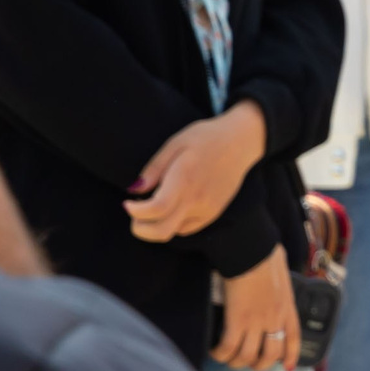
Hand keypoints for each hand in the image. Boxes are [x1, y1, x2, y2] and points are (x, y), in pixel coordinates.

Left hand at [125, 100, 265, 241]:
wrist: (242, 141)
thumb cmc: (206, 138)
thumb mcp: (175, 143)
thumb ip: (154, 168)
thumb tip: (134, 189)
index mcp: (185, 179)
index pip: (155, 209)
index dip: (135, 211)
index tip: (127, 203)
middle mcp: (197, 199)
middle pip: (161, 232)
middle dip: (140, 229)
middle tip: (135, 213)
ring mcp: (207, 209)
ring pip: (172, 232)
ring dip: (157, 224)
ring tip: (155, 204)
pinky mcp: (214, 213)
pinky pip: (186, 228)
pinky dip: (173, 223)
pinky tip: (174, 205)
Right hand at [214, 244, 301, 370]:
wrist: (252, 251)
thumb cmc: (264, 256)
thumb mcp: (281, 276)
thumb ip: (279, 289)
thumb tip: (273, 287)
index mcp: (288, 308)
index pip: (294, 339)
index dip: (290, 357)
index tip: (285, 369)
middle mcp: (275, 319)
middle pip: (270, 355)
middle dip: (258, 364)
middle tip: (246, 361)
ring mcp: (257, 321)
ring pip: (248, 356)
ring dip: (236, 362)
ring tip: (226, 357)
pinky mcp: (238, 320)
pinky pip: (229, 348)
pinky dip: (221, 354)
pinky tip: (214, 351)